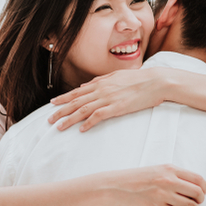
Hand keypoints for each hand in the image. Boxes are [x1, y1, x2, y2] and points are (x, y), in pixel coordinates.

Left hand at [49, 69, 170, 131]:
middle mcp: (101, 90)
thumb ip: (101, 80)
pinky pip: (98, 116)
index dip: (63, 98)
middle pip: (76, 101)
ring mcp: (108, 99)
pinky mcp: (117, 107)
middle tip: (49, 119)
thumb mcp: (118, 75)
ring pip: (83, 110)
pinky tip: (81, 129)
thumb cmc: (139, 79)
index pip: (77, 92)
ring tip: (59, 127)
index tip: (53, 103)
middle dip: (60, 110)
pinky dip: (88, 123)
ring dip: (69, 119)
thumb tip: (87, 85)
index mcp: (101, 83)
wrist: (156, 81)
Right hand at [111, 165, 205, 205]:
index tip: (202, 192)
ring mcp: (164, 195)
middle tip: (196, 203)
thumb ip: (175, 178)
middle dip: (201, 200)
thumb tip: (194, 189)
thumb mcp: (158, 171)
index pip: (198, 179)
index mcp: (170, 169)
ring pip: (190, 205)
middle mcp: (169, 181)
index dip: (204, 188)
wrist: (117, 187)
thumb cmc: (137, 178)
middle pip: (198, 192)